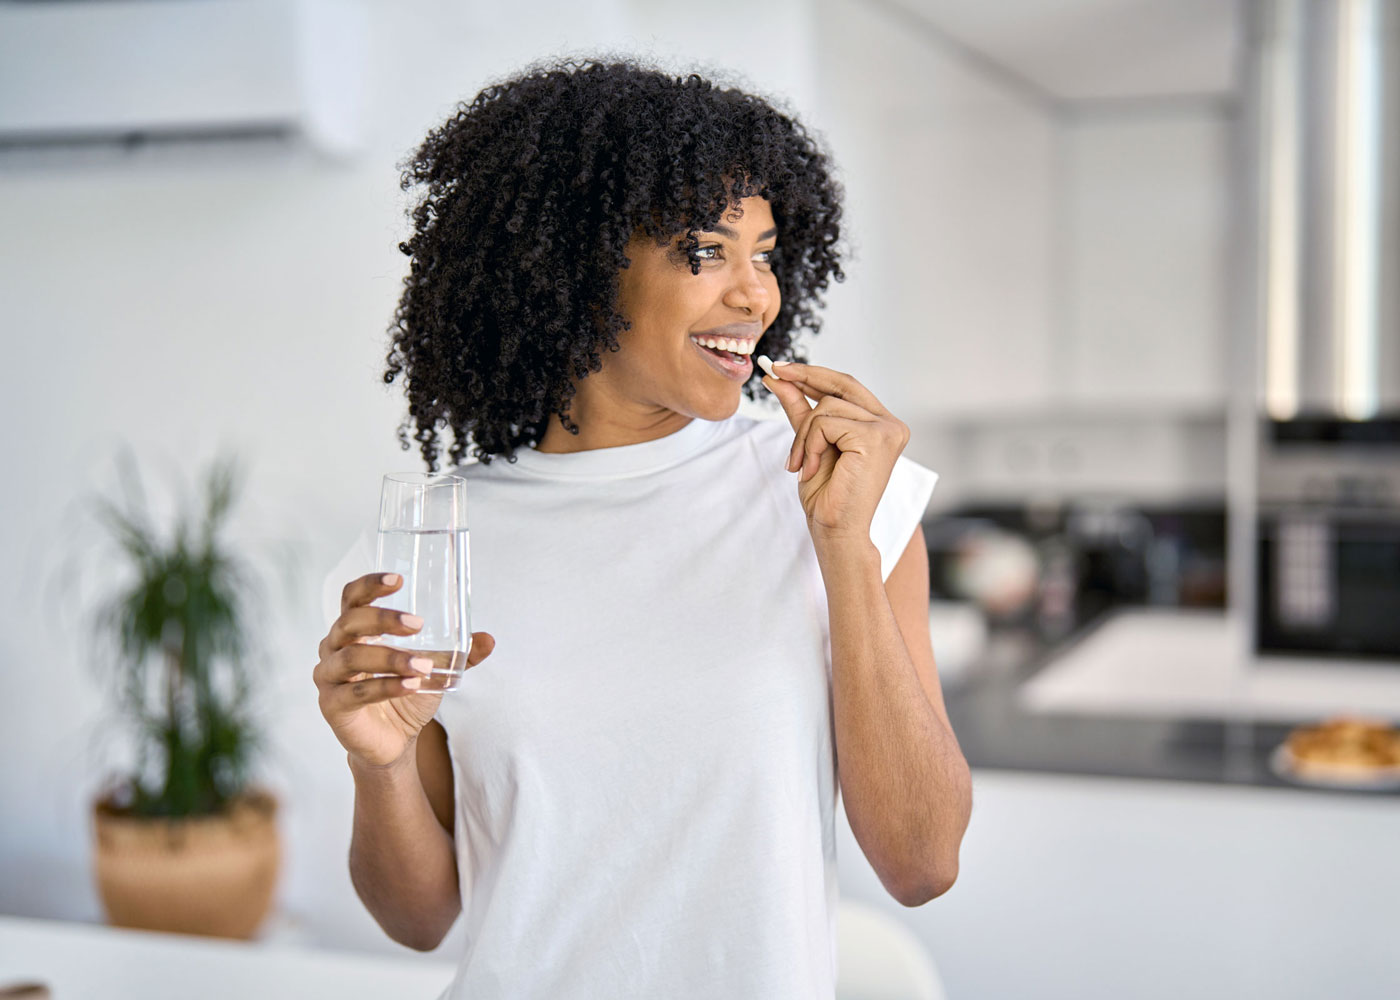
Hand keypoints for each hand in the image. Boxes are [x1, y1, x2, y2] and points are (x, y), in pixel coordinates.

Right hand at [314, 572, 495, 768]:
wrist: (394, 741)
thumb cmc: (406, 695)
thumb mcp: (436, 670)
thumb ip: (461, 654)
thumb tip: (489, 639)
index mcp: (354, 631)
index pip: (352, 598)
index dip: (370, 585)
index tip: (398, 580)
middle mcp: (334, 648)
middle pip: (349, 622)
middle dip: (383, 619)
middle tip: (416, 624)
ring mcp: (329, 677)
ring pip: (352, 658)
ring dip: (390, 658)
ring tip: (423, 665)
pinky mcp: (332, 706)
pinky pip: (357, 693)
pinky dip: (385, 686)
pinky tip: (410, 685)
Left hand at [761, 360, 909, 541]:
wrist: (836, 529)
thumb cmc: (827, 494)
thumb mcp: (810, 443)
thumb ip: (800, 410)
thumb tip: (779, 378)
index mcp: (882, 425)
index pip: (847, 387)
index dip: (814, 374)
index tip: (783, 368)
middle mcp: (891, 424)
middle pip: (839, 386)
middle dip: (803, 379)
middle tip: (773, 373)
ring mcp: (887, 430)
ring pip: (826, 406)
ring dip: (803, 435)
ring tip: (801, 464)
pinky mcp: (875, 438)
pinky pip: (825, 422)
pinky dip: (809, 444)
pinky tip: (811, 468)